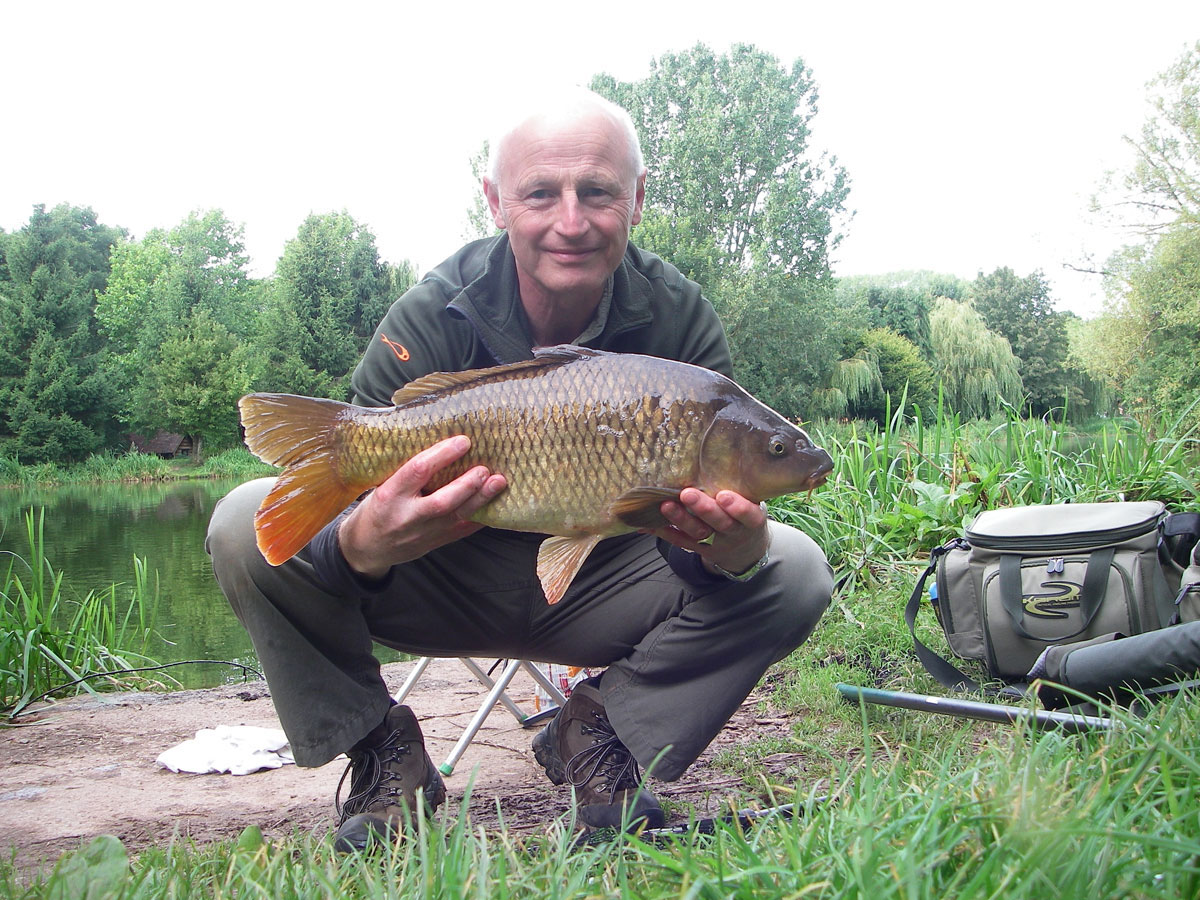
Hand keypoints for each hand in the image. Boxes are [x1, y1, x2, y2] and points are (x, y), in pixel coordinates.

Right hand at [337, 435, 506, 578]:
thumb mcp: (380, 485)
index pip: (417, 471)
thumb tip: (439, 436)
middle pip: (441, 501)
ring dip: (481, 499)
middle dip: (466, 484)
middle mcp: (407, 516)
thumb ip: (406, 468)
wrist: (368, 548)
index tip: (463, 441)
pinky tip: (497, 502)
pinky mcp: (436, 542)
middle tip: (485, 468)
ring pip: (456, 517)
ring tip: (499, 482)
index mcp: (389, 495)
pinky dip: (482, 516)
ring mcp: (423, 533)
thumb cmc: (376, 508)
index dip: (442, 455)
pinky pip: (463, 530)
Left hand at [648, 487, 769, 576]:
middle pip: (720, 523)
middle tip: (687, 494)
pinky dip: (664, 531)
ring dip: (680, 519)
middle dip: (703, 509)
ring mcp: (715, 543)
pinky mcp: (698, 548)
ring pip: (698, 533)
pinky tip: (650, 522)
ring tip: (666, 505)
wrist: (744, 548)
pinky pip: (680, 541)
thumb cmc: (744, 514)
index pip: (749, 515)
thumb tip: (717, 454)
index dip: (737, 507)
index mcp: (751, 520)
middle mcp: (734, 532)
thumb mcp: (752, 502)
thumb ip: (740, 488)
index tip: (723, 495)